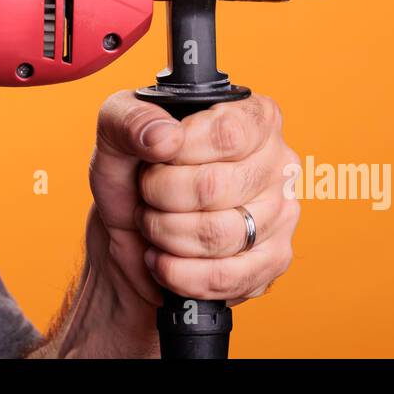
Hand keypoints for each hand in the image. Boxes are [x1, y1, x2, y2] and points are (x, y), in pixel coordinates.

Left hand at [89, 91, 299, 316]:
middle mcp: (276, 161)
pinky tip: (162, 260)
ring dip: (167, 234)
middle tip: (147, 194)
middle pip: (217, 186)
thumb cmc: (130, 176)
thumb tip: (165, 137)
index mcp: (251, 116)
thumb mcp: (114, 133)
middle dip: (161, 195)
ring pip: (221, 234)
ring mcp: (280, 213)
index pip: (228, 133)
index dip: (180, 151)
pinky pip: (227, 276)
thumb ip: (130, 119)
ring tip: (154, 224)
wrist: (127, 236)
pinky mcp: (272, 260)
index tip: (156, 157)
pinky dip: (180, 273)